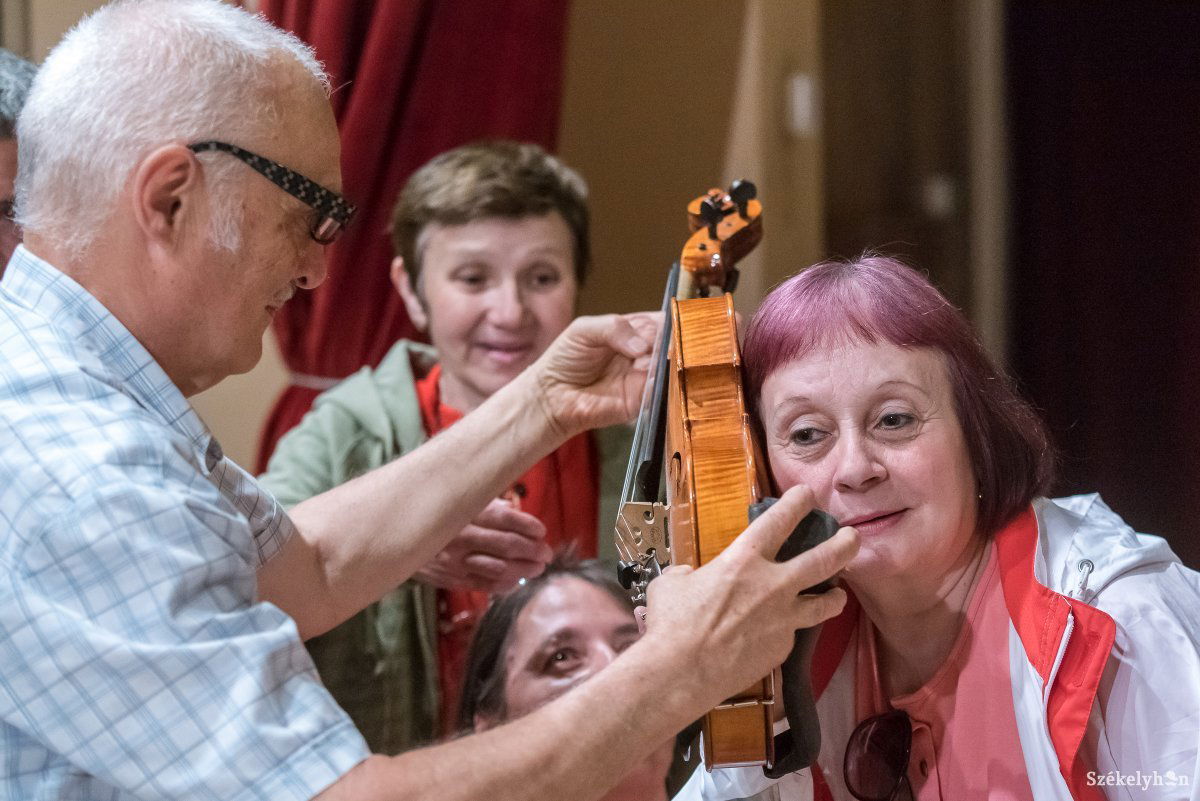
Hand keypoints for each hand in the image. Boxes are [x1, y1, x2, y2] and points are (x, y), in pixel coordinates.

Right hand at [413, 499, 551, 591]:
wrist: (394, 537)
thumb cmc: (436, 514)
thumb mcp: (457, 500)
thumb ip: (486, 504)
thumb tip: (514, 510)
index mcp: (463, 510)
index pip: (504, 518)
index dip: (528, 525)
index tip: (542, 531)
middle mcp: (460, 535)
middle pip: (507, 545)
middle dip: (533, 550)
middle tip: (546, 553)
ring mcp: (455, 560)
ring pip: (499, 568)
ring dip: (524, 569)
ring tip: (538, 567)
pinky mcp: (451, 578)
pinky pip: (484, 585)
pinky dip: (505, 584)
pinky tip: (517, 581)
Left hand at [530, 312, 659, 437]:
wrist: (551, 393)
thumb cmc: (565, 358)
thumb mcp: (585, 329)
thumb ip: (614, 327)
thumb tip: (643, 345)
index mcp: (635, 331)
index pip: (664, 322)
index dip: (672, 322)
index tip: (671, 324)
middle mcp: (645, 354)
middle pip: (672, 345)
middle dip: (668, 343)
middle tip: (653, 345)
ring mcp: (645, 378)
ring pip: (670, 368)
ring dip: (663, 363)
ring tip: (642, 362)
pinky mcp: (640, 401)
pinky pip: (659, 392)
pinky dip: (657, 383)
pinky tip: (645, 376)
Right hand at [641, 485, 858, 710]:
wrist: (681, 672)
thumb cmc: (671, 623)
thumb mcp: (673, 583)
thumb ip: (690, 574)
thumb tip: (691, 578)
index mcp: (743, 560)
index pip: (779, 521)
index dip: (797, 503)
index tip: (808, 495)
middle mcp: (772, 585)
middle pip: (823, 559)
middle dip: (844, 544)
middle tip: (853, 537)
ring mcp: (783, 619)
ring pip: (825, 602)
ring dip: (836, 596)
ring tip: (840, 594)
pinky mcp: (783, 648)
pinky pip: (792, 633)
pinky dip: (789, 630)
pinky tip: (781, 634)